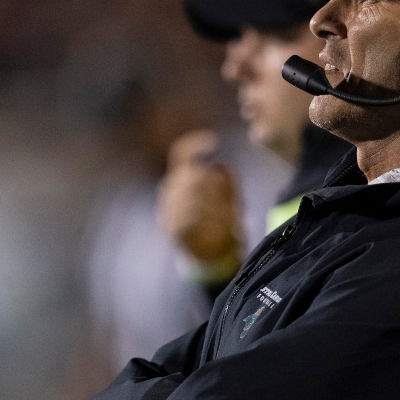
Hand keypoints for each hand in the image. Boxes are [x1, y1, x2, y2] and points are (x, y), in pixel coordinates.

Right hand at [157, 130, 241, 261]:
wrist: (212, 256)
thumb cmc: (220, 220)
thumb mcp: (229, 196)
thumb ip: (226, 180)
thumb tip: (219, 166)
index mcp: (180, 179)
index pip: (180, 154)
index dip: (194, 145)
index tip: (213, 142)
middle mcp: (169, 192)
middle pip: (191, 175)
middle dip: (215, 186)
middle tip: (231, 203)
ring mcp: (168, 211)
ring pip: (192, 196)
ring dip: (216, 206)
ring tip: (228, 218)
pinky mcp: (172, 230)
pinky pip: (189, 217)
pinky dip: (208, 220)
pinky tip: (221, 225)